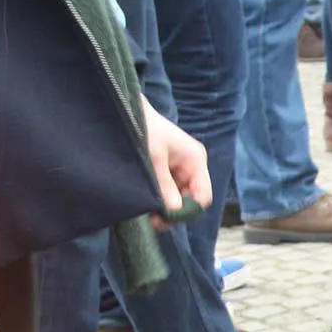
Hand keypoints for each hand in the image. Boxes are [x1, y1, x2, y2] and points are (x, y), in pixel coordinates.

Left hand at [141, 101, 210, 222]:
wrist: (129, 111)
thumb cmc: (144, 129)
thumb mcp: (153, 159)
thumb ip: (164, 185)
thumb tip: (174, 211)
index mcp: (196, 160)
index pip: (202, 196)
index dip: (188, 210)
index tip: (167, 218)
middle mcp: (193, 166)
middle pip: (191, 199)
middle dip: (175, 211)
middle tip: (153, 220)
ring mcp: (182, 168)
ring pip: (180, 197)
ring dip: (165, 206)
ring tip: (146, 213)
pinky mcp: (170, 170)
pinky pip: (170, 191)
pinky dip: (160, 199)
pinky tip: (147, 202)